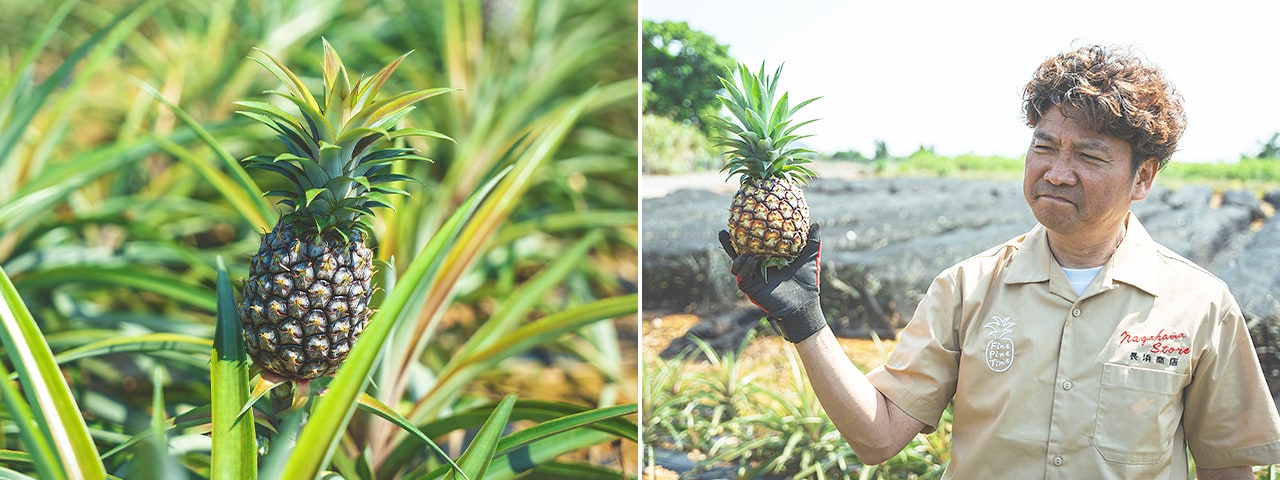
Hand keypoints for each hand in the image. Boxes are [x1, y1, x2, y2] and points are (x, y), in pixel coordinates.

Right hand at [718, 224, 826, 341]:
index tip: (741, 220)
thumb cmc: (807, 282)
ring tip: (742, 252)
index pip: (753, 244)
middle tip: (723, 231)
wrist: (804, 305)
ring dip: (736, 257)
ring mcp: (753, 278)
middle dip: (729, 243)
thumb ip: (812, 241)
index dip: (745, 233)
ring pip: (737, 265)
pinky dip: (744, 268)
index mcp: (768, 259)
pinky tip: (750, 261)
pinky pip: (743, 277)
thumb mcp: (809, 258)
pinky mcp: (751, 289)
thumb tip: (815, 224)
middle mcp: (757, 268)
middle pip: (739, 252)